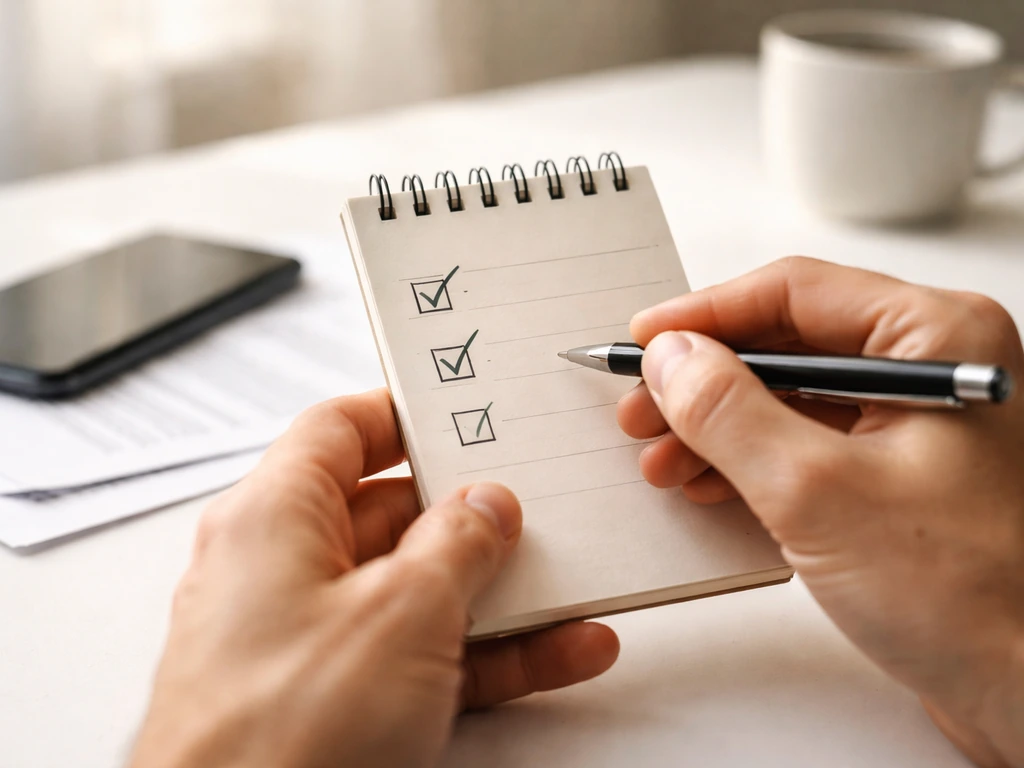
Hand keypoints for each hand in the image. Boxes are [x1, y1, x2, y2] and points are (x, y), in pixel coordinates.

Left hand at [129, 389, 618, 767]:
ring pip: (416, 591)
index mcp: (274, 517)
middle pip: (390, 512)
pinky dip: (486, 654)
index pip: (340, 430)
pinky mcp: (335, 699)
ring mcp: (310, 638)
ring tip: (566, 586)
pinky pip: (421, 655)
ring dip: (496, 594)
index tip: (464, 413)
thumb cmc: (276, 740)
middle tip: (533, 510)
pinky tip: (555, 653)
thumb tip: (485, 509)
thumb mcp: (400, 615)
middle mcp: (282, 570)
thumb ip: (456, 545)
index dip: (405, 415)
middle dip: (470, 516)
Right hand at [618, 257, 1023, 767]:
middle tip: (642, 409)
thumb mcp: (817, 492)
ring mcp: (916, 424)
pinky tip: (707, 484)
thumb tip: (672, 358)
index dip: (705, 315)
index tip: (644, 341)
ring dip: (718, 425)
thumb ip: (730, 412)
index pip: (794, 292)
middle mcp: (930, 368)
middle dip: (705, 380)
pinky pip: (807, 444)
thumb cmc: (970, 598)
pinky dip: (749, 460)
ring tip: (663, 460)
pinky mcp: (897, 475)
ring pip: (790, 397)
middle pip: (787, 343)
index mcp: (937, 337)